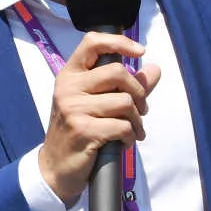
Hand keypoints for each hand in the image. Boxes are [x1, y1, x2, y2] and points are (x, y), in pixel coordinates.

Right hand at [38, 33, 162, 204]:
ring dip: (137, 119)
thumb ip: (125, 86)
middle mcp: (68, 88)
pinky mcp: (83, 130)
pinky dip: (130, 135)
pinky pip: (122, 126)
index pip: (92, 43)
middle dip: (138, 92)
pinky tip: (124, 141)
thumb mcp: (95, 103)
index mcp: (69, 75)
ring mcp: (73, 108)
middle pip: (117, 72)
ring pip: (124, 102)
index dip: (119, 42)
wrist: (56, 168)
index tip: (140, 51)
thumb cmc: (78, 131)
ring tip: (134, 130)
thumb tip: (154, 69)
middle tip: (142, 108)